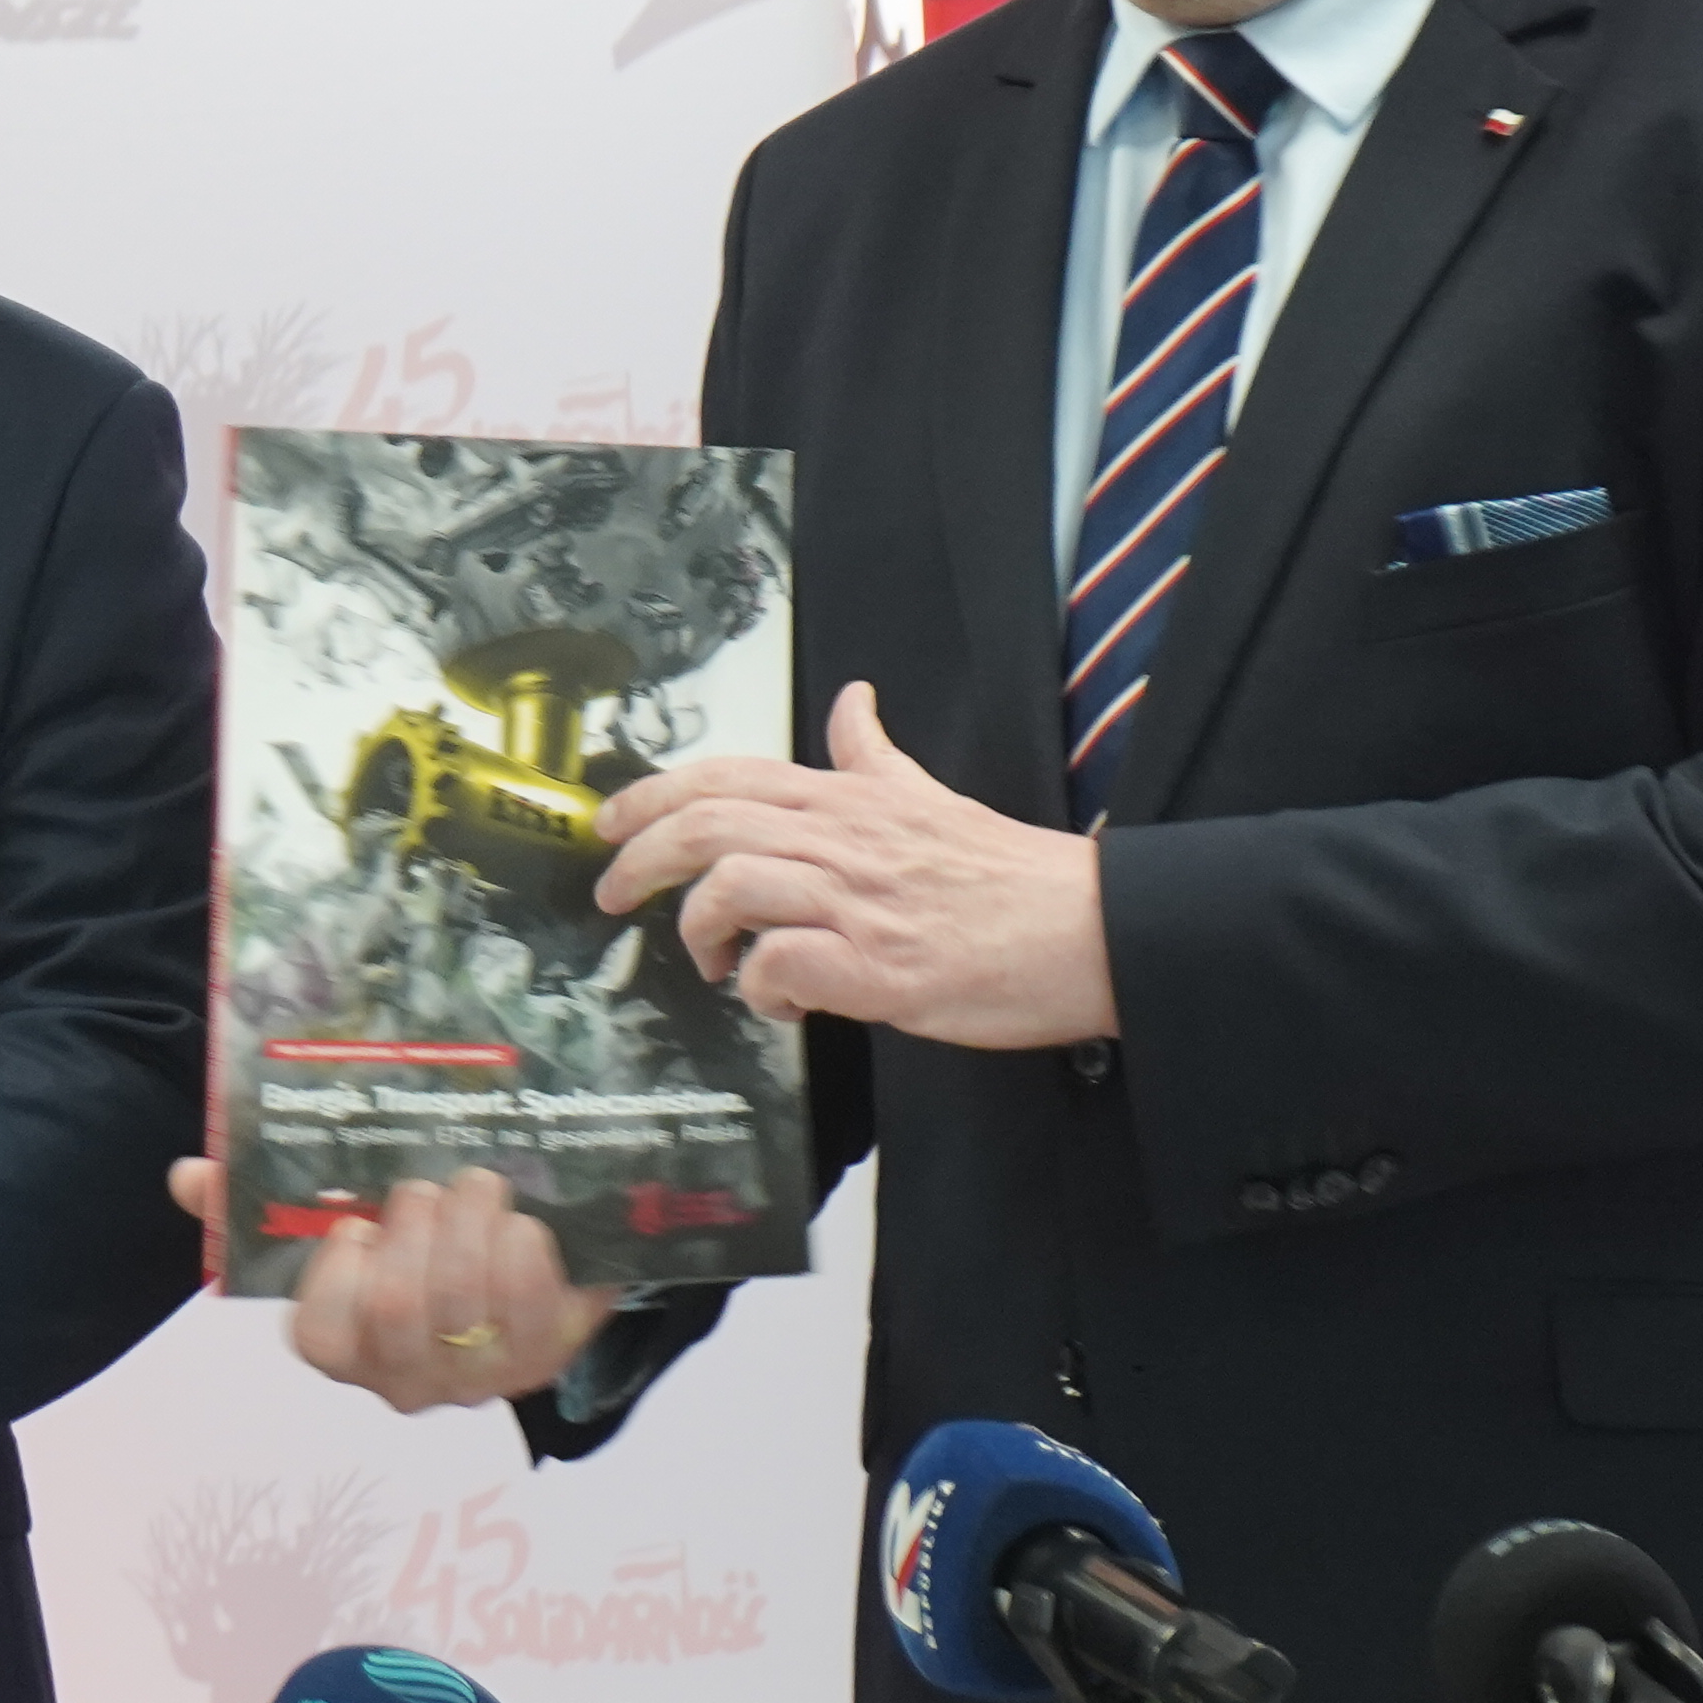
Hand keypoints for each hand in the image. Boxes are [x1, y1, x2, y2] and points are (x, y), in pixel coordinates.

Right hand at [176, 1155, 617, 1414]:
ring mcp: (476, 1376)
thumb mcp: (343, 1225)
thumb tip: (189, 1176)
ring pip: (465, 1306)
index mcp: (346, 1346)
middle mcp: (406, 1378)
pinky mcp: (542, 1357)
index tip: (359, 1225)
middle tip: (425, 1186)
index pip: (318, 1338)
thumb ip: (258, 1204)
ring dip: (471, 1226)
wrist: (525, 1276)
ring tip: (478, 1184)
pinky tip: (520, 1223)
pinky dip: (523, 1251)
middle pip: (397, 1309)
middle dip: (413, 1229)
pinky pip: (530, 1308)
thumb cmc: (417, 1249)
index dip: (338, 1276)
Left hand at [583, 680, 1113, 1050]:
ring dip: (699, 930)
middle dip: (637, 860)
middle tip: (612, 896)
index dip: (652, 796)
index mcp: (852, 801)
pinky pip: (779, 966)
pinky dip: (759, 988)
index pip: (726, 776)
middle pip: (706, 826)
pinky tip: (777, 1000)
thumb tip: (850, 702)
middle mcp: (845, 840)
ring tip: (715, 962)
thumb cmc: (1013, 878)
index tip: (611, 824)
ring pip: (730, 888)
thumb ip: (875, 757)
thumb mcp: (933, 795)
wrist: (1091, 929)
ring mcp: (858, 903)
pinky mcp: (877, 968)